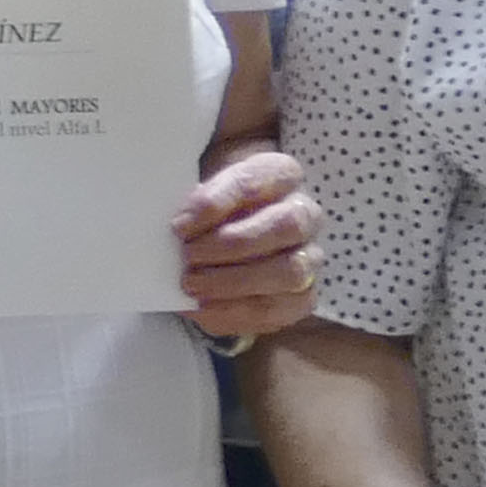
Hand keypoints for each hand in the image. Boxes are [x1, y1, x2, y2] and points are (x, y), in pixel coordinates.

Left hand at [175, 148, 318, 343]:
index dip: (217, 203)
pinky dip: (234, 312)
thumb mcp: (198, 196)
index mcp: (279, 174)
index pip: (257, 180)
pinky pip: (277, 309)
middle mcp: (304, 215)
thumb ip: (192, 206)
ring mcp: (308, 257)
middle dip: (232, 244)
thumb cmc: (211, 210)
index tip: (179, 225)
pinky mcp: (301, 296)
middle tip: (188, 256)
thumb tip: (177, 230)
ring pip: (289, 272)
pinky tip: (202, 307)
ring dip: (234, 282)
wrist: (225, 235)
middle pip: (286, 226)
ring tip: (192, 284)